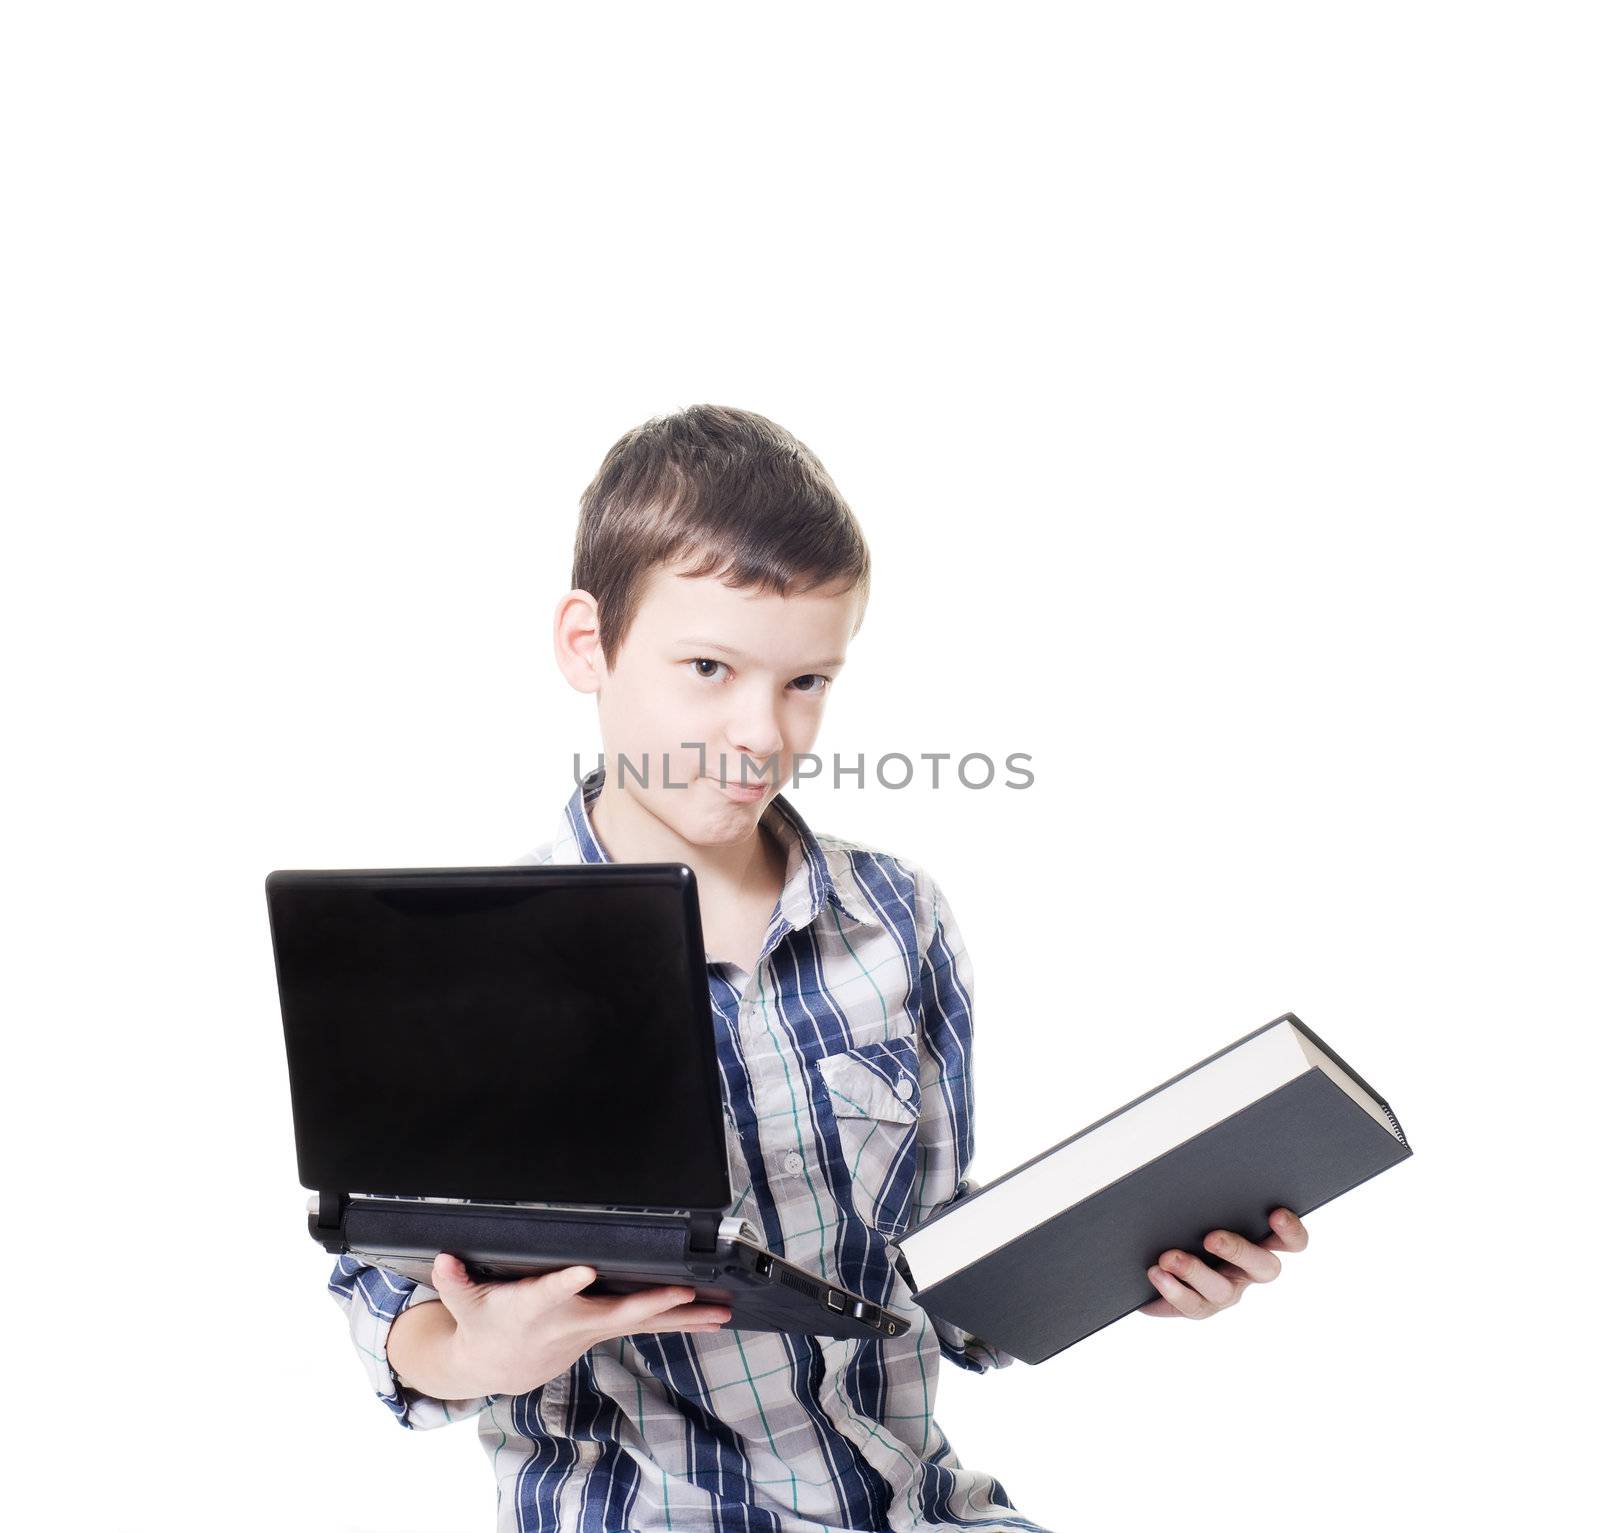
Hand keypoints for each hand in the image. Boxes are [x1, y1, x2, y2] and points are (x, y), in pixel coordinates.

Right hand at [423, 1254, 734, 1396]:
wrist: (499, 1366)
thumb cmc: (483, 1323)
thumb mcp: (464, 1304)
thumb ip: (456, 1281)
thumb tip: (443, 1259)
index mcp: (533, 1310)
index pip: (550, 1295)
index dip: (566, 1285)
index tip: (586, 1271)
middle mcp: (570, 1322)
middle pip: (615, 1313)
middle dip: (650, 1302)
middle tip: (683, 1291)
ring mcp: (594, 1328)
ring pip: (645, 1322)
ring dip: (684, 1317)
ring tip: (721, 1310)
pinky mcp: (608, 1328)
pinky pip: (652, 1325)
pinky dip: (684, 1319)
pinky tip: (716, 1313)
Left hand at [1137, 1207, 1308, 1319]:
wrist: (1155, 1251)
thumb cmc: (1189, 1217)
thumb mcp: (1202, 1203)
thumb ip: (1209, 1194)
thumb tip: (1197, 1168)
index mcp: (1259, 1240)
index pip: (1292, 1241)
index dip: (1291, 1231)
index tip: (1275, 1213)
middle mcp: (1248, 1270)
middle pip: (1264, 1268)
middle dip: (1238, 1251)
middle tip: (1211, 1238)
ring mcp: (1226, 1292)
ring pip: (1222, 1290)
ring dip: (1194, 1272)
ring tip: (1168, 1258)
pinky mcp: (1199, 1306)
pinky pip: (1191, 1305)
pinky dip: (1172, 1290)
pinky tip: (1155, 1273)